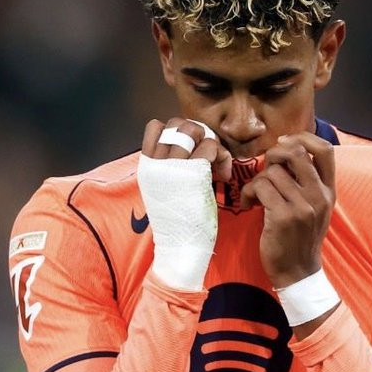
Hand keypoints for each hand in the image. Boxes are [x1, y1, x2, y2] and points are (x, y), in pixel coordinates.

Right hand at [137, 118, 230, 290]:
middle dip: (199, 134)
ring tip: (217, 165)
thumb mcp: (163, 190)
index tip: (190, 150)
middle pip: (178, 123)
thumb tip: (190, 150)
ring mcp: (173, 166)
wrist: (178, 247)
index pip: (155, 127)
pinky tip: (224, 176)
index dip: (177, 130)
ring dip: (212, 143)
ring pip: (195, 131)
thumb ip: (169, 168)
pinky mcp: (192, 174)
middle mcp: (157, 162)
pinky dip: (223, 157)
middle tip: (209, 156)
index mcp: (147, 165)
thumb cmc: (176, 223)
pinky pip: (211, 147)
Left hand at [240, 133, 335, 288]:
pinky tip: (248, 205)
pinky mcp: (283, 217)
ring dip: (256, 180)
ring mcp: (302, 206)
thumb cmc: (300, 237)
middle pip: (296, 151)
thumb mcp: (314, 208)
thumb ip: (306, 182)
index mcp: (328, 191)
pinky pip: (260, 187)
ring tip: (255, 196)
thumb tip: (284, 153)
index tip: (283, 144)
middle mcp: (319, 195)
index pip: (325, 149)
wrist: (298, 272)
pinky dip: (248, 193)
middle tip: (265, 170)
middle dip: (274, 154)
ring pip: (272, 171)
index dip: (302, 138)